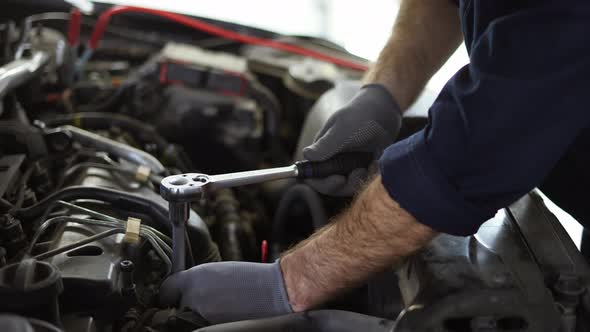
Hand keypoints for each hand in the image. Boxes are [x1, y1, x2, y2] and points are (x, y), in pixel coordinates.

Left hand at [159, 261, 292, 323]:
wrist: (274, 292)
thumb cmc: (249, 279)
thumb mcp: (216, 271)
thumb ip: (194, 281)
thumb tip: (178, 293)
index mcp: (194, 278)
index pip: (164, 291)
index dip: (168, 295)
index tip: (170, 298)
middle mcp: (194, 297)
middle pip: (171, 310)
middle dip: (180, 309)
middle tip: (198, 305)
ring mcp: (202, 317)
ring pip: (184, 322)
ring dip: (192, 319)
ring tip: (216, 310)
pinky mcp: (211, 329)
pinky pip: (199, 328)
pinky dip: (205, 324)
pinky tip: (221, 318)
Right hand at [303, 84, 401, 195]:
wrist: (384, 110)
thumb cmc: (359, 115)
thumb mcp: (343, 129)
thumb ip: (326, 144)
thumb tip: (306, 155)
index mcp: (321, 152)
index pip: (314, 176)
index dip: (323, 183)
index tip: (338, 180)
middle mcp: (332, 161)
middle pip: (333, 186)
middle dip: (347, 184)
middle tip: (360, 171)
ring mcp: (348, 165)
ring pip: (350, 185)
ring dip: (361, 179)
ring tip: (372, 164)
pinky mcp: (362, 167)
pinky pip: (364, 181)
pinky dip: (371, 176)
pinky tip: (378, 163)